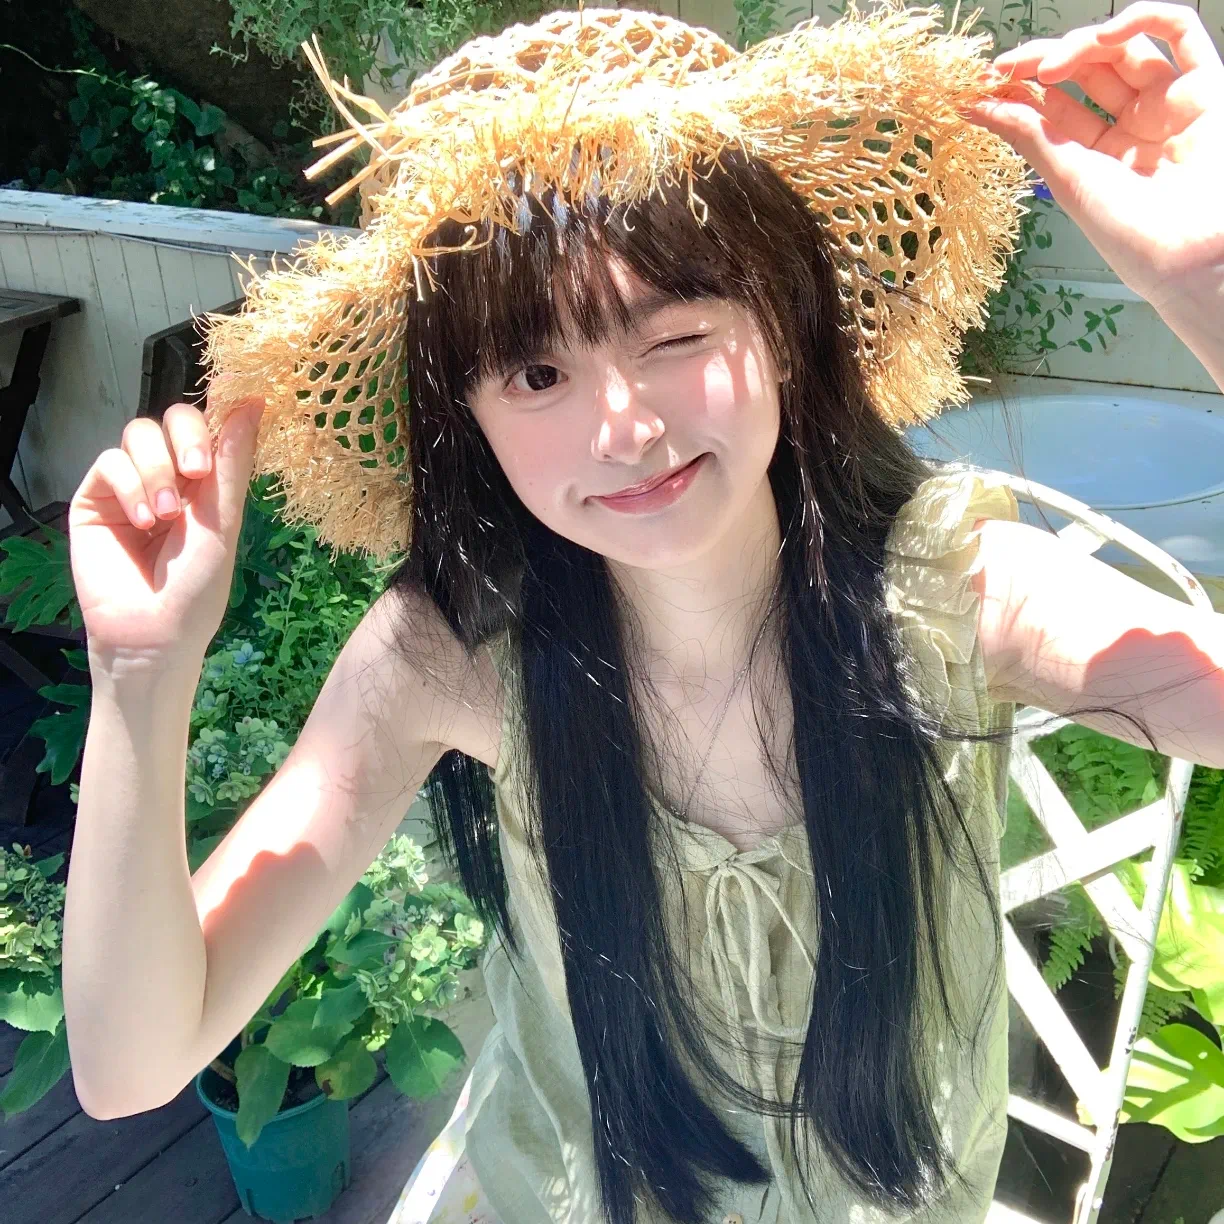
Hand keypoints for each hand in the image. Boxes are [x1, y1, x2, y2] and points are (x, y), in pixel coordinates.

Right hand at [68, 388, 263, 672]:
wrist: (153, 632)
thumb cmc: (197, 587)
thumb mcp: (224, 521)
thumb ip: (233, 462)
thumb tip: (254, 401)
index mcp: (208, 482)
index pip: (211, 426)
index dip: (219, 411)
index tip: (238, 397)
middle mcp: (170, 476)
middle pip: (173, 417)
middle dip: (186, 436)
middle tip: (197, 473)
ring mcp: (131, 485)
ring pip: (138, 433)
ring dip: (157, 470)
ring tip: (167, 516)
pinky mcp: (95, 497)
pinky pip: (110, 461)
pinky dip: (130, 486)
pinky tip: (142, 522)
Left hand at [964, 1, 1223, 313]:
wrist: (1187, 254)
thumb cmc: (1131, 234)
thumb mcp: (1066, 178)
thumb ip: (1028, 134)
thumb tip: (977, 107)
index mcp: (1097, 153)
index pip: (1056, 104)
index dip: (1021, 87)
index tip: (985, 82)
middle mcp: (1133, 124)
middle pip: (1085, 70)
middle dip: (1043, 61)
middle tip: (1009, 67)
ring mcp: (1168, 102)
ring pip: (1123, 48)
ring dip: (1083, 44)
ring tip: (1051, 66)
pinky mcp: (1206, 86)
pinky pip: (1181, 31)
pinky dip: (1144, 19)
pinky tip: (1108, 35)